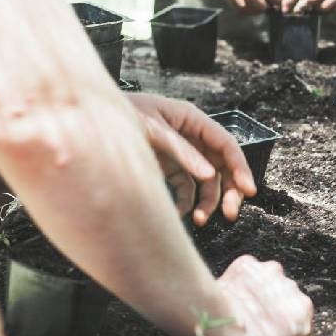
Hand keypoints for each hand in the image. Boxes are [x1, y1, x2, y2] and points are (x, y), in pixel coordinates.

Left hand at [126, 94, 256, 224]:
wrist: (87, 121)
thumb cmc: (120, 114)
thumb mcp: (151, 130)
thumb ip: (181, 151)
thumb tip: (208, 175)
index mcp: (191, 119)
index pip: (226, 144)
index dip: (240, 167)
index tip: (248, 191)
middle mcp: (190, 136)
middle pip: (220, 166)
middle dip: (228, 191)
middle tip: (230, 214)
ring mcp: (179, 153)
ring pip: (205, 182)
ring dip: (206, 203)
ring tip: (199, 220)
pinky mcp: (166, 168)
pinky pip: (184, 189)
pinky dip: (184, 204)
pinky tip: (178, 215)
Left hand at [212, 255, 312, 335]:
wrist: (223, 328)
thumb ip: (287, 332)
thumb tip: (277, 333)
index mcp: (302, 308)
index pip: (297, 312)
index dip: (284, 318)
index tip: (274, 324)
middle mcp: (290, 286)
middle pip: (283, 292)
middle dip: (272, 300)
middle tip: (256, 314)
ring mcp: (269, 272)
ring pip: (266, 278)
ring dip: (257, 287)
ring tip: (243, 304)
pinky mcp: (248, 264)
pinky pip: (246, 270)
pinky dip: (240, 278)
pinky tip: (232, 293)